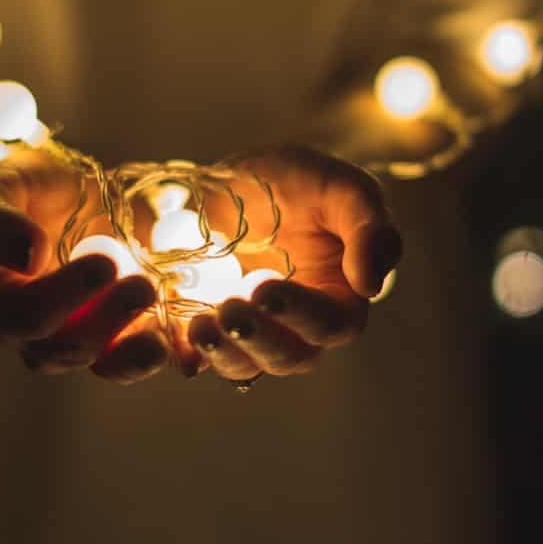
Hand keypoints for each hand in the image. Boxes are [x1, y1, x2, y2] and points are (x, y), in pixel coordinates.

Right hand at [0, 148, 170, 383]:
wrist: (80, 192)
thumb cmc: (30, 189)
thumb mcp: (0, 187)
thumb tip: (27, 256)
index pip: (21, 318)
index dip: (61, 299)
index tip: (104, 264)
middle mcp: (36, 334)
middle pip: (62, 350)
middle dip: (105, 323)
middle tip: (144, 286)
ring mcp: (83, 340)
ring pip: (103, 366)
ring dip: (134, 353)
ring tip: (163, 333)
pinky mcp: (125, 339)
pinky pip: (143, 359)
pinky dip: (168, 356)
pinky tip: (188, 350)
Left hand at [185, 145, 401, 381]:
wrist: (247, 179)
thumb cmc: (306, 183)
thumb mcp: (344, 189)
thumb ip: (370, 229)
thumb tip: (370, 286)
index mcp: (339, 300)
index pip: (331, 325)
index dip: (302, 314)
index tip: (268, 289)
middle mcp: (298, 327)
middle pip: (287, 356)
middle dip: (257, 340)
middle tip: (229, 311)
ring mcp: (252, 331)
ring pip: (243, 364)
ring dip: (222, 353)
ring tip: (198, 326)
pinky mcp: (210, 325)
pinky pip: (199, 354)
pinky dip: (184, 353)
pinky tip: (171, 341)